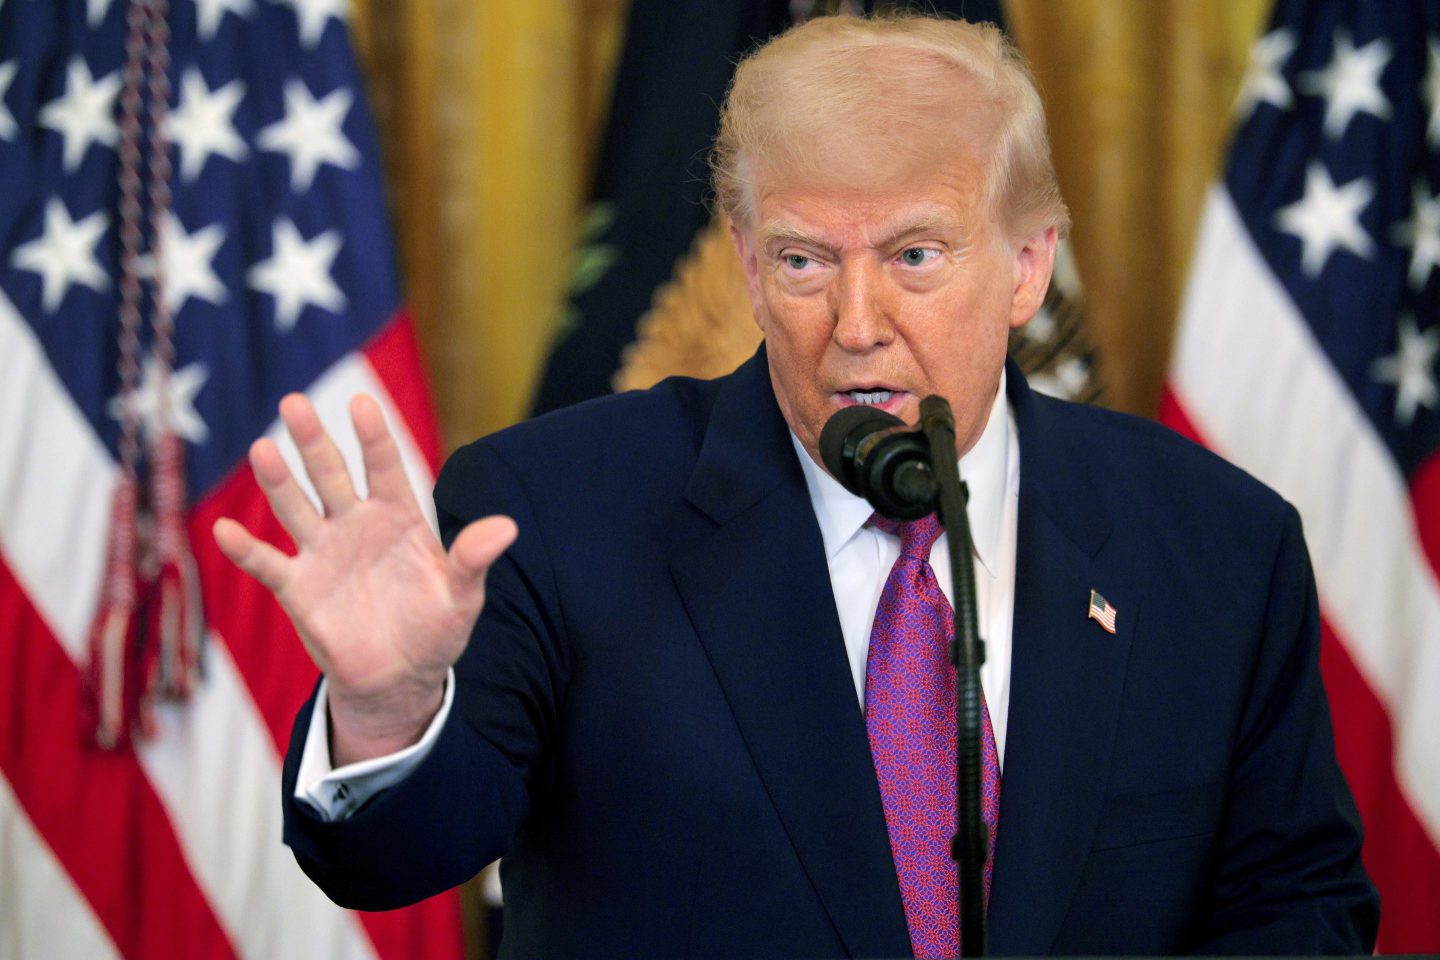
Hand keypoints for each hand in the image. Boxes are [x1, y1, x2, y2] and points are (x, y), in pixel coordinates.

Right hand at [213, 394, 516, 764]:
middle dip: (314, 441)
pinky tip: (222, 529)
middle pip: (331, 474)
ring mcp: (323, 552)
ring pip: (295, 508)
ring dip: (278, 481)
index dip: (374, 437)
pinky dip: (246, 550)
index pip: (384, 467)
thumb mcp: (461, 596)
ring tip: (262, 449)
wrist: (401, 677)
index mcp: (398, 517)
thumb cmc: (435, 629)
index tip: (361, 403)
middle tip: (295, 402)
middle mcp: (355, 524)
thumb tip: (507, 527)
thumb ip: (473, 559)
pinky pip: (268, 564)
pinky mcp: (298, 588)